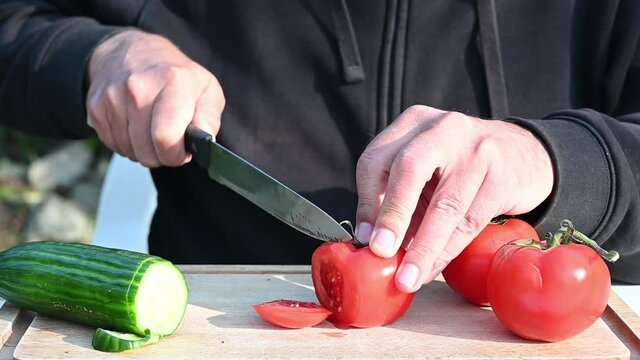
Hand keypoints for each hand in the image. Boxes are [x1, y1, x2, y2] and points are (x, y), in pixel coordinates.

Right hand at [86, 30, 224, 166]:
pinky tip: (135, 127)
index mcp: (172, 82)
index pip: (166, 137)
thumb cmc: (175, 75)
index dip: (175, 155)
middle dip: (161, 156)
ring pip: (130, 151)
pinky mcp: (96, 107)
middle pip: (147, 151)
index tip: (181, 151)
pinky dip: (126, 143)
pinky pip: (113, 145)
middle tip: (168, 142)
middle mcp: (139, 88)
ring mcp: (113, 97)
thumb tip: (204, 140)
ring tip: (152, 130)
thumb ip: (208, 118)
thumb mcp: (206, 89)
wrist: (132, 51)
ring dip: (143, 149)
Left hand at [354, 105, 553, 292]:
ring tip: (408, 277)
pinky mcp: (503, 176)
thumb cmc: (461, 166)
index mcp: (414, 123)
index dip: (366, 201)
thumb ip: (398, 196)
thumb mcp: (425, 168)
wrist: (526, 155)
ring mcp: (477, 149)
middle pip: (408, 171)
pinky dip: (447, 250)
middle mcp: (444, 128)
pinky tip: (433, 268)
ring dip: (423, 248)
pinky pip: (470, 221)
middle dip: (392, 216)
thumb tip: (372, 242)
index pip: (377, 159)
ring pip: (444, 205)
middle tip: (381, 252)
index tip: (364, 238)